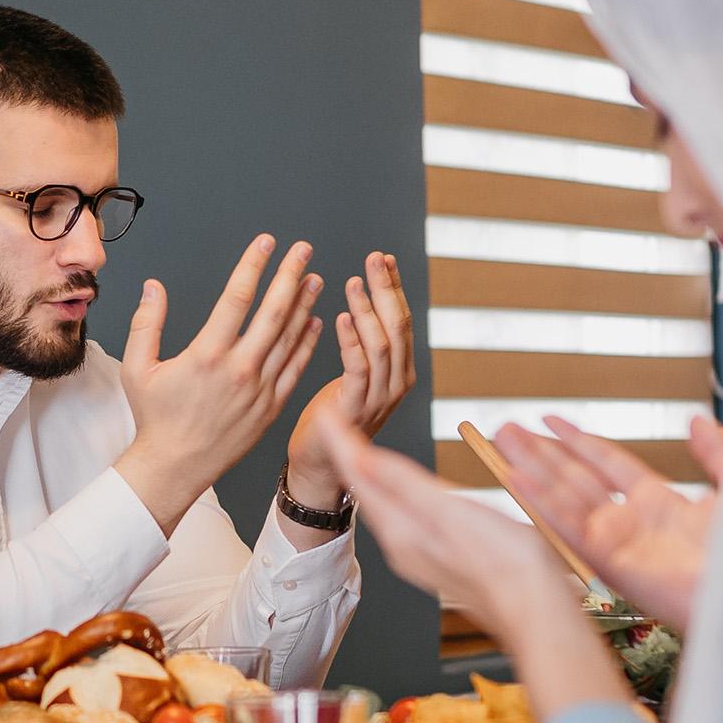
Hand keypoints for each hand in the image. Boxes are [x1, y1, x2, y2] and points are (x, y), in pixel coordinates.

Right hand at [114, 236, 325, 529]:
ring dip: (305, 305)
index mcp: (206, 355)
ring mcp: (260, 389)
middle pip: (273, 311)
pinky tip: (315, 322)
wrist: (176, 467)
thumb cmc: (155, 418)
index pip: (236, 297)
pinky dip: (307, 343)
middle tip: (303, 250)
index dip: (253, 265)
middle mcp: (239, 369)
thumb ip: (146, 324)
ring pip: (290, 338)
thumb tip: (153, 286)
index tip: (266, 242)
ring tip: (315, 279)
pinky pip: (295, 368)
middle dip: (290, 275)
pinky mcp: (271, 407)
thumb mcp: (137, 369)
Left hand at [283, 251, 417, 507]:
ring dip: (367, 310)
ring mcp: (380, 399)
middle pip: (399, 327)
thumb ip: (366, 343)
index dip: (395, 288)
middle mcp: (397, 383)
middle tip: (373, 259)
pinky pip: (358, 369)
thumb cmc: (333, 415)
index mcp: (401, 371)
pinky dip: (351, 341)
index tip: (384, 258)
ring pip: (381, 345)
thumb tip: (366, 298)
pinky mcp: (355, 410)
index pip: (403, 320)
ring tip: (353, 283)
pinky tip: (339, 318)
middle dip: (386, 289)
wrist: (320, 464)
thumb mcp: (357, 374)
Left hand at [317, 417, 630, 722]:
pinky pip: (406, 516)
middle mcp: (404, 543)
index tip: (324, 411)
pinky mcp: (444, 558)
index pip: (359, 475)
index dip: (340, 441)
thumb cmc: (504, 563)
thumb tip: (359, 456)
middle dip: (350, 454)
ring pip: (384, 504)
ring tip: (361, 448)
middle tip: (336, 421)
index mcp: (401, 529)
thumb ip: (403, 484)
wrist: (536, 613)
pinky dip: (397, 491)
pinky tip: (407, 490)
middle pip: (365, 489)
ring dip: (371, 472)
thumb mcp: (449, 513)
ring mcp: (423, 553)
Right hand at [488, 415, 722, 629]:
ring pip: (564, 498)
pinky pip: (569, 527)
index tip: (552, 422)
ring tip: (502, 443)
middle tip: (509, 430)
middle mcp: (632, 525)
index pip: (607, 465)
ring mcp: (618, 544)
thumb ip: (718, 453)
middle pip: (575, 479)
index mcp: (661, 506)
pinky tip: (516, 479)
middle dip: (541, 453)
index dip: (578, 442)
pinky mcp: (611, 563)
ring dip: (531, 469)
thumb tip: (700, 423)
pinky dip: (541, 502)